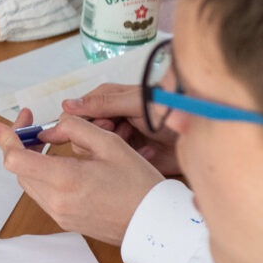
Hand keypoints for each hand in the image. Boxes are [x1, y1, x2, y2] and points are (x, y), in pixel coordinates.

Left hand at [0, 100, 163, 246]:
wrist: (155, 224)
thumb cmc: (139, 184)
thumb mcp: (110, 144)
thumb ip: (75, 129)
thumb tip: (50, 128)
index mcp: (65, 180)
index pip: (15, 159)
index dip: (5, 139)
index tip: (1, 125)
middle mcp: (56, 201)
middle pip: (19, 170)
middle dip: (18, 144)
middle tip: (31, 124)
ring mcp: (59, 215)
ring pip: (29, 182)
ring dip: (30, 160)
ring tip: (44, 141)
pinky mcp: (65, 221)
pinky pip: (43, 194)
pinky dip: (42, 175)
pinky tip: (56, 162)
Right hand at [60, 81, 181, 175]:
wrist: (196, 132)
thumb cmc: (168, 109)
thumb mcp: (135, 103)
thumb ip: (102, 103)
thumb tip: (67, 105)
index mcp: (106, 100)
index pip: (76, 113)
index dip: (84, 122)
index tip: (106, 125)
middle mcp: (108, 118)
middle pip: (82, 133)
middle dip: (104, 135)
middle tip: (126, 133)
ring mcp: (117, 137)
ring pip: (95, 150)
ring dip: (117, 146)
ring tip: (137, 141)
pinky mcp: (127, 155)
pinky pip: (114, 162)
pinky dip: (132, 157)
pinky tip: (148, 151)